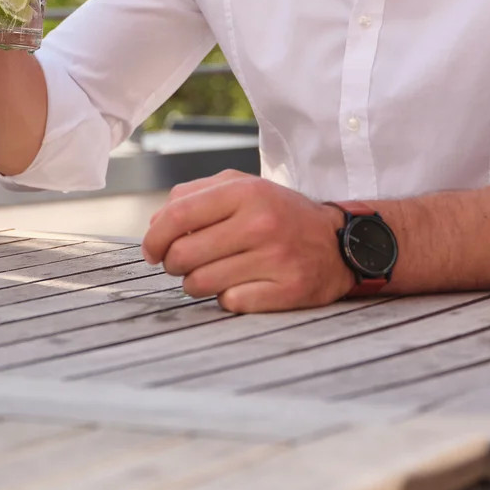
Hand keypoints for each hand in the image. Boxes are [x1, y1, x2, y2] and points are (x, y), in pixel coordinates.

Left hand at [141, 171, 351, 312]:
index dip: (153, 238)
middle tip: (183, 264)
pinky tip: (241, 285)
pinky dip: (227, 298)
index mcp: (245, 192)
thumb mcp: (242, 187)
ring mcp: (276, 258)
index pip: (176, 217)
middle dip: (173, 264)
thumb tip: (154, 224)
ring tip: (211, 274)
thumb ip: (194, 195)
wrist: (339, 241)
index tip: (151, 251)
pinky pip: (230, 303)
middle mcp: (260, 223)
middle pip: (182, 256)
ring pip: (200, 284)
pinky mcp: (289, 290)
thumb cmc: (279, 214)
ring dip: (196, 284)